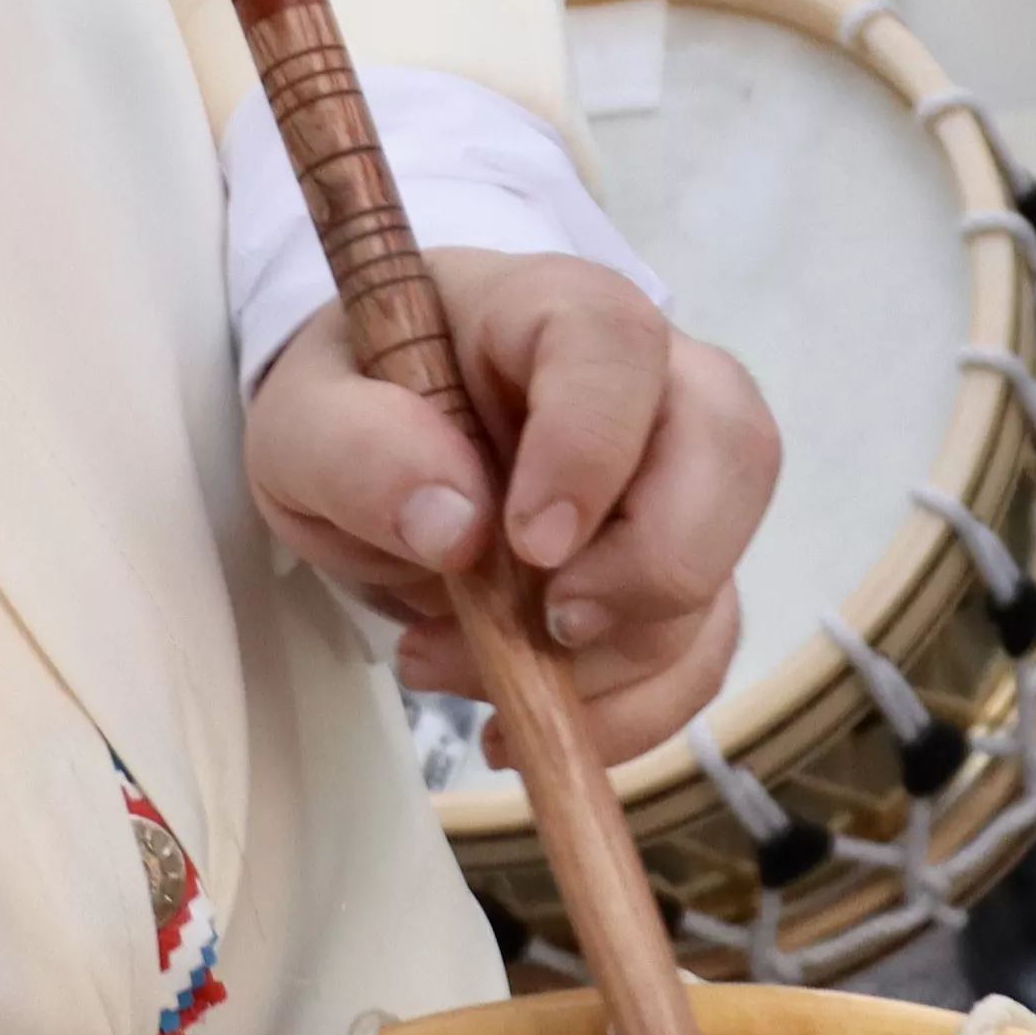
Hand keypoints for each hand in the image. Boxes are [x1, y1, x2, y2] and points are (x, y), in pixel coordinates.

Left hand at [247, 252, 778, 766]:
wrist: (377, 451)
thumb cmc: (354, 407)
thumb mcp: (303, 422)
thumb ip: (358, 450)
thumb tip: (456, 527)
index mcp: (546, 310)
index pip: (615, 344)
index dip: (593, 444)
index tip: (530, 544)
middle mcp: (645, 382)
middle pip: (732, 446)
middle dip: (657, 563)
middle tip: (551, 626)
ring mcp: (675, 478)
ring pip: (722, 566)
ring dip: (612, 661)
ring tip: (469, 678)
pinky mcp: (675, 571)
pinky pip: (699, 652)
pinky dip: (625, 714)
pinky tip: (517, 724)